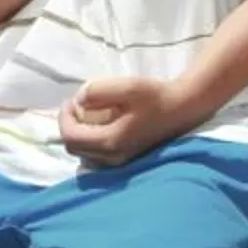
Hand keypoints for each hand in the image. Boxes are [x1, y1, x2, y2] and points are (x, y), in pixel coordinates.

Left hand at [60, 74, 195, 166]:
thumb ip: (98, 91)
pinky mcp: (124, 158)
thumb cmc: (155, 96)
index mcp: (110, 142)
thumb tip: (79, 100)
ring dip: (80, 133)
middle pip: (74, 148)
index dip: (64, 118)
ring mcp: (119, 161)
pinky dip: (90, 139)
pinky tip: (101, 123)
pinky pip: (95, 154)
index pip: (71, 137)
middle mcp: (111, 157)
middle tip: (78, 106)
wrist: (183, 109)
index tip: (72, 100)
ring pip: (84, 153)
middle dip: (70, 125)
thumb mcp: (127, 86)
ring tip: (89, 113)